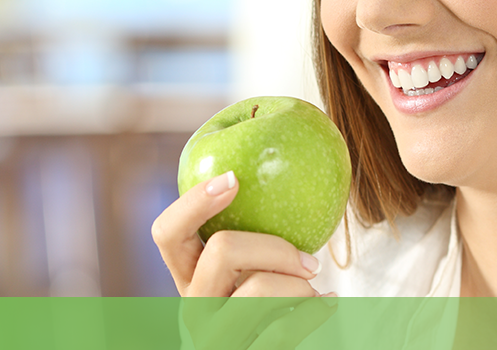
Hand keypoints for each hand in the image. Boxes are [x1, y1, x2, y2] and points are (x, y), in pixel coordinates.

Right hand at [152, 171, 336, 347]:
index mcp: (188, 278)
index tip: (235, 178)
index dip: (194, 202)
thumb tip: (295, 163)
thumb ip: (256, 240)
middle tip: (310, 260)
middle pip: (221, 249)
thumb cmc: (269, 313)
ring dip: (298, 285)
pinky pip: (281, 330)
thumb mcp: (251, 278)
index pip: (167, 233)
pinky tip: (329, 303)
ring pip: (256, 290)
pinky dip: (314, 312)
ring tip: (315, 289)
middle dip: (275, 246)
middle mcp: (191, 308)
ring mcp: (211, 338)